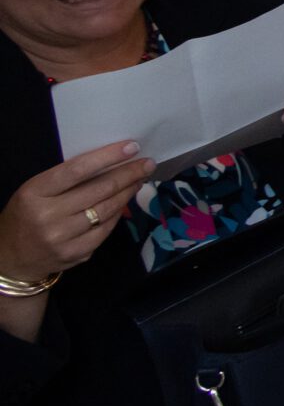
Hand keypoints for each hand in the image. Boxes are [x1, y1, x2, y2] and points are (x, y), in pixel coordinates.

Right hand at [0, 144, 153, 282]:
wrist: (10, 258)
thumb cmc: (27, 215)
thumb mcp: (35, 191)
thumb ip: (65, 180)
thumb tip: (110, 163)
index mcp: (34, 193)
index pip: (77, 170)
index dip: (107, 157)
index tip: (131, 147)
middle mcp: (48, 216)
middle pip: (99, 190)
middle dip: (128, 174)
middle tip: (147, 163)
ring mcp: (62, 238)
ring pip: (107, 209)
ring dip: (127, 192)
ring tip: (139, 180)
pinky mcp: (75, 254)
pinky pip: (106, 230)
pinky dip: (117, 214)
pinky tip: (124, 202)